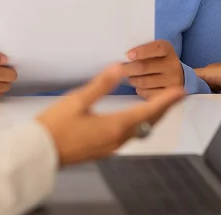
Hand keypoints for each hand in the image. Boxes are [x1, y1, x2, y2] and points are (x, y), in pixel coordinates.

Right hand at [37, 64, 183, 165]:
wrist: (40, 152)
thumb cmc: (56, 126)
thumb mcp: (78, 100)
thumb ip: (101, 84)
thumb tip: (119, 68)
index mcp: (114, 126)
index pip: (148, 111)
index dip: (166, 101)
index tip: (180, 92)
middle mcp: (117, 139)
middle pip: (148, 123)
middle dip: (164, 108)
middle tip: (176, 96)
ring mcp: (111, 146)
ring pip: (141, 131)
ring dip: (152, 117)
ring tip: (159, 104)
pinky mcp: (103, 149)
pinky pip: (130, 135)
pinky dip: (140, 124)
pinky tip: (135, 118)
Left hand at [122, 40, 184, 98]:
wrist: (176, 74)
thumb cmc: (158, 60)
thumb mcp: (155, 50)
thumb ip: (142, 50)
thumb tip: (126, 56)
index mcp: (167, 49)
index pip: (156, 48)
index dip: (141, 51)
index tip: (128, 55)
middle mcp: (172, 65)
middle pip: (144, 67)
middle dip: (128, 68)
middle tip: (120, 69)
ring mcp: (172, 81)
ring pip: (143, 82)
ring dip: (133, 80)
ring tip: (131, 77)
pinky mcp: (168, 95)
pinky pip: (147, 94)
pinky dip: (140, 90)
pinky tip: (140, 86)